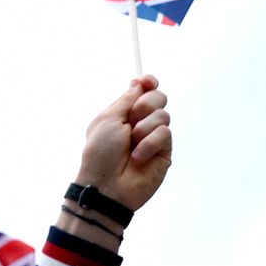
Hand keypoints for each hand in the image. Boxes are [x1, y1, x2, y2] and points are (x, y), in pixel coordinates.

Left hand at [74, 75, 171, 210]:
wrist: (107, 184)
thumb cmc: (101, 153)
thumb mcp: (108, 118)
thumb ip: (126, 99)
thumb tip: (138, 83)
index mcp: (124, 114)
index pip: (143, 91)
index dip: (148, 83)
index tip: (148, 80)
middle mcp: (140, 123)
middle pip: (158, 98)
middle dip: (146, 104)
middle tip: (133, 119)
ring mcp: (153, 137)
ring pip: (163, 115)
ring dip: (145, 127)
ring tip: (132, 143)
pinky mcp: (164, 151)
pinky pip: (165, 133)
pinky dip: (149, 142)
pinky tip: (138, 156)